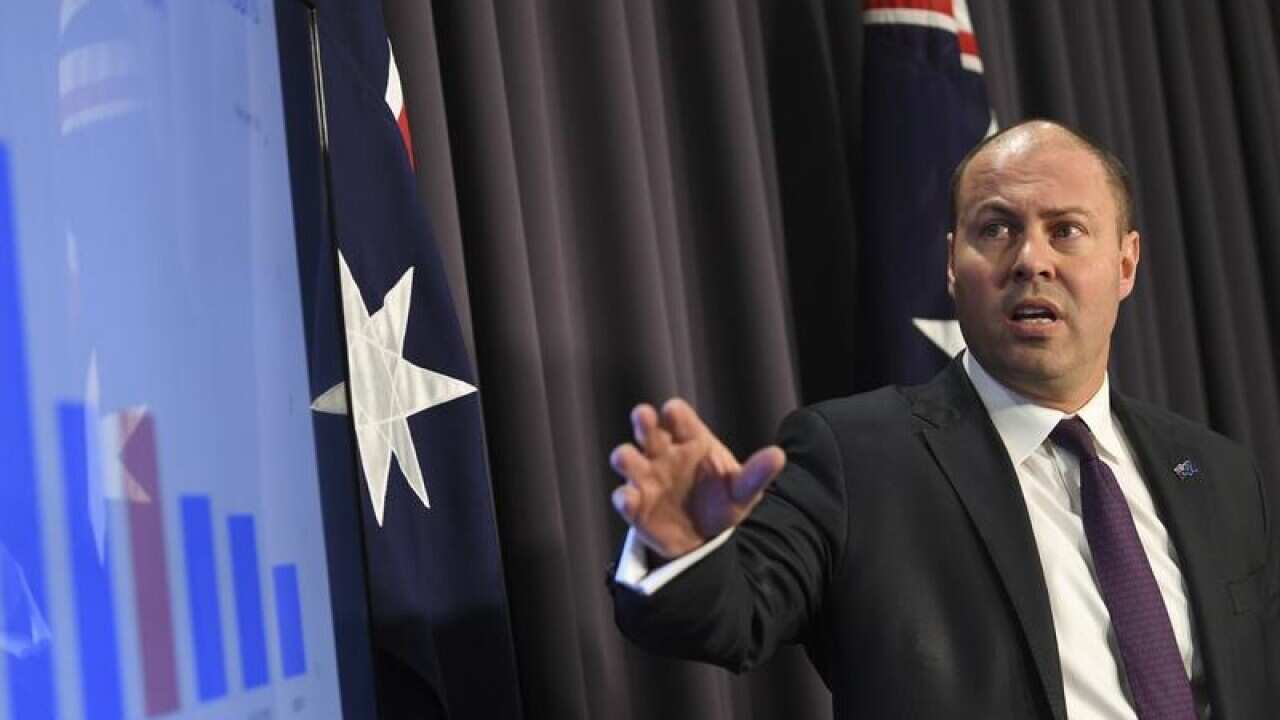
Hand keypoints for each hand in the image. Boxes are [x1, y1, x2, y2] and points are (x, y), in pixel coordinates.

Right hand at [609, 398, 784, 558]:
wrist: (703, 539)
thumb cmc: (722, 501)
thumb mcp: (743, 489)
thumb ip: (757, 473)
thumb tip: (779, 455)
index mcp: (690, 440)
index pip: (678, 417)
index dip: (673, 413)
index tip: (672, 413)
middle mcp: (663, 453)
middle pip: (647, 428)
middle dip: (642, 420)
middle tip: (643, 416)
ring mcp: (646, 478)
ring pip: (627, 459)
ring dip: (625, 457)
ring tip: (627, 458)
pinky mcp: (636, 506)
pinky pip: (623, 498)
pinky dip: (623, 497)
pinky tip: (629, 498)